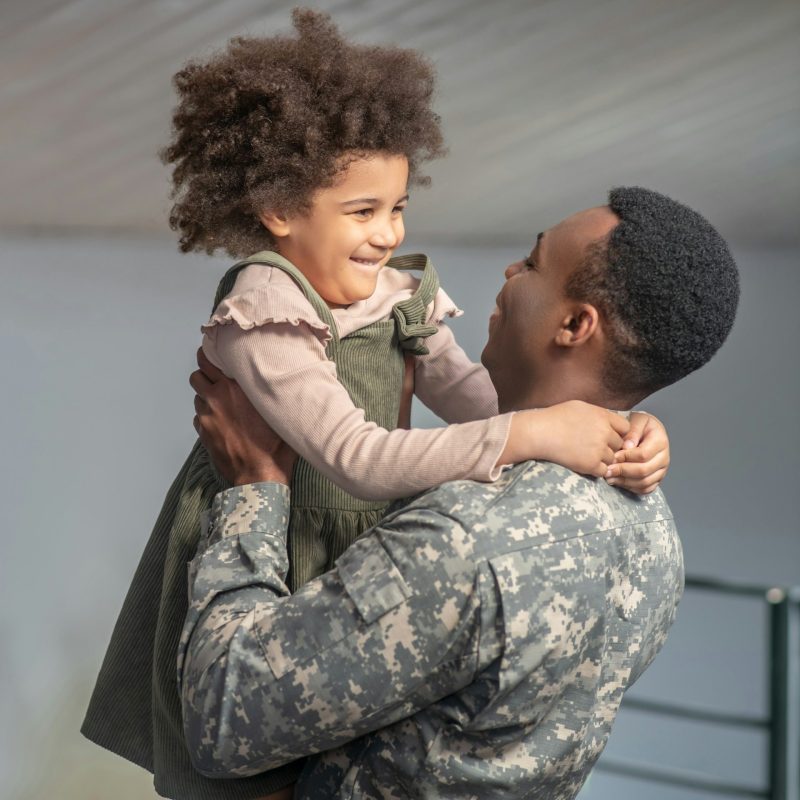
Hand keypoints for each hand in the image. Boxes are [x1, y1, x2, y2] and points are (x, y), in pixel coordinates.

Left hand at [190, 348, 296, 485]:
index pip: (207, 360)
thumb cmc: (274, 445)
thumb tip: (276, 377)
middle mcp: (216, 398)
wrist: (259, 475)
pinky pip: (199, 418)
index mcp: (234, 387)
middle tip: (217, 379)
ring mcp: (207, 417)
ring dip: (207, 397)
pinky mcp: (203, 433)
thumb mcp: (279, 411)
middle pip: (197, 376)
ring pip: (198, 397)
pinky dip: (207, 416)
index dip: (208, 354)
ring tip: (223, 404)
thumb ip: (270, 390)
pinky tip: (222, 423)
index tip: (213, 353)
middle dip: (205, 375)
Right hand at [523, 400, 629, 477]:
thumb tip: (610, 420)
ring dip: (602, 459)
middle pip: (620, 444)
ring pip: (612, 458)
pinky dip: (596, 469)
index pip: (625, 428)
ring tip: (585, 454)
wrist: (539, 433)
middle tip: (593, 447)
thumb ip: (599, 413)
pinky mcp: (590, 465)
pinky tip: (583, 463)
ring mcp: (598, 450)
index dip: (617, 433)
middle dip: (610, 446)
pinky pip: (603, 470)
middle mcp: (604, 432)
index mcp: (603, 417)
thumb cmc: (555, 418)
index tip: (607, 436)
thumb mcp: (580, 407)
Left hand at [605, 411, 669, 493]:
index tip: (613, 456)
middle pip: (644, 471)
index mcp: (660, 442)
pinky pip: (645, 489)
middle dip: (623, 471)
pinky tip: (618, 481)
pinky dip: (631, 488)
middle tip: (607, 470)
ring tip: (609, 477)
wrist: (648, 431)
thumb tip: (627, 446)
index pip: (643, 455)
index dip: (626, 457)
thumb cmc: (642, 425)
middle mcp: (664, 458)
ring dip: (625, 482)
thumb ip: (633, 431)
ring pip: (644, 482)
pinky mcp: (656, 479)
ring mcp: (661, 471)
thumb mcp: (638, 420)